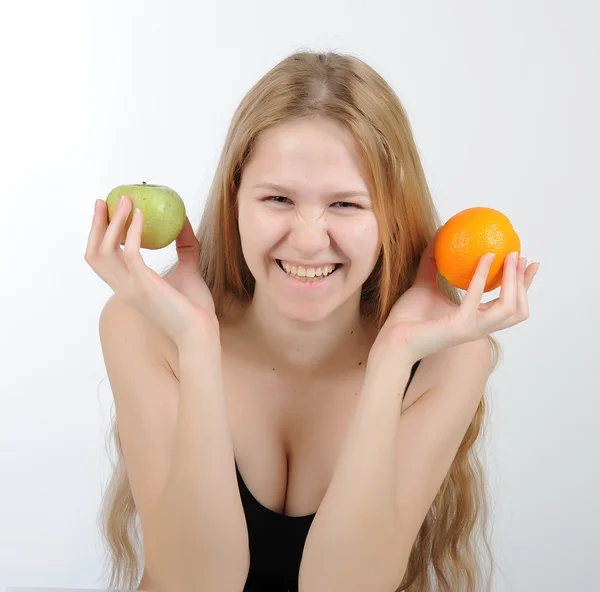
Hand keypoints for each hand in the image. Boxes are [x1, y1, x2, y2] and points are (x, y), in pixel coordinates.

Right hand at [85, 195, 217, 345]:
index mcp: (128, 286)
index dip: (99, 235)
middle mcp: (123, 287)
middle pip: (95, 253)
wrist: (202, 331)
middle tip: (105, 201)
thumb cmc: (195, 307)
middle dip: (96, 225)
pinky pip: (131, 253)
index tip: (107, 212)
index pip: (102, 259)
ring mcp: (130, 288)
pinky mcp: (144, 286)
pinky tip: (143, 216)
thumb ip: (185, 247)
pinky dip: (134, 232)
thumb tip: (184, 222)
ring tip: (126, 201)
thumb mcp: (189, 270)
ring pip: (105, 251)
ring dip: (113, 223)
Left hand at [369, 229, 539, 365]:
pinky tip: (484, 258)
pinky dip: (483, 278)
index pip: (509, 305)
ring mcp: (471, 329)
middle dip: (525, 284)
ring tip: (508, 257)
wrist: (392, 339)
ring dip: (513, 281)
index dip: (523, 285)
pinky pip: (477, 299)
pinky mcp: (459, 326)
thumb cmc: (407, 317)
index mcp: (475, 320)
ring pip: (509, 308)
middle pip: (517, 309)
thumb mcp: (424, 283)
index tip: (527, 262)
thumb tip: (438, 235)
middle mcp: (478, 327)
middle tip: (521, 257)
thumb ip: (433, 263)